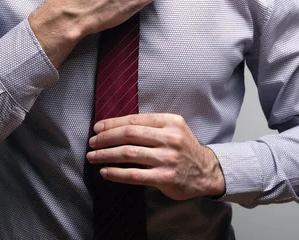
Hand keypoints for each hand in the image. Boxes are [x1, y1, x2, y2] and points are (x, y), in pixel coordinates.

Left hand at [86, 113, 225, 200]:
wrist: (206, 172)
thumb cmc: (183, 148)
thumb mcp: (173, 129)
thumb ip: (150, 126)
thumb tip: (114, 127)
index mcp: (170, 121)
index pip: (134, 120)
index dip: (112, 124)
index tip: (97, 128)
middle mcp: (170, 138)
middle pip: (129, 135)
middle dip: (105, 138)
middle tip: (92, 142)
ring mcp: (167, 158)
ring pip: (128, 153)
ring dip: (105, 155)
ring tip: (93, 156)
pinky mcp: (165, 178)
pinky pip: (134, 174)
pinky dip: (116, 173)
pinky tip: (105, 172)